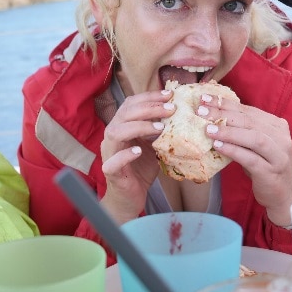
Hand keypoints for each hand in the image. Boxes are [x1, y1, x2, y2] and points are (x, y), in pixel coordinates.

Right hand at [99, 89, 174, 223]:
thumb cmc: (141, 168)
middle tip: (171, 109)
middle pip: (125, 114)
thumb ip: (160, 131)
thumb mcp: (154, 145)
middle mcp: (112, 136)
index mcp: (122, 126)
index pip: (131, 104)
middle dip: (149, 108)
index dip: (149, 97)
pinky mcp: (110, 172)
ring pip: (116, 132)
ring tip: (160, 128)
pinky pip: (113, 161)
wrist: (131, 196)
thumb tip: (182, 114)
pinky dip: (125, 154)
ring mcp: (109, 153)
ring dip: (139, 127)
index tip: (169, 95)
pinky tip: (138, 151)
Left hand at [199, 94, 291, 226]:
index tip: (204, 98)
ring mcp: (278, 156)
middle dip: (223, 114)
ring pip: (254, 138)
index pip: (248, 110)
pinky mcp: (271, 172)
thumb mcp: (255, 145)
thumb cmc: (265, 166)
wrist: (283, 195)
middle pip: (249, 121)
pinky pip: (251, 159)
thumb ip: (242, 130)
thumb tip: (211, 116)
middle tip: (201, 112)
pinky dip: (233, 150)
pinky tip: (218, 146)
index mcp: (277, 125)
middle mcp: (280, 138)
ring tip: (209, 129)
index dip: (225, 103)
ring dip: (229, 132)